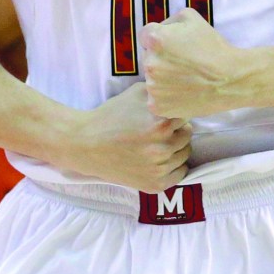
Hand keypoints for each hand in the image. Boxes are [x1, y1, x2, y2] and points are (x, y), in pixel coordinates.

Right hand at [71, 82, 191, 191]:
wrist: (86, 145)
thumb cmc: (111, 116)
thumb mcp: (136, 93)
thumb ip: (160, 92)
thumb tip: (180, 89)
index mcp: (160, 125)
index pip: (186, 116)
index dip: (175, 113)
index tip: (164, 115)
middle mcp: (163, 149)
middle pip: (187, 134)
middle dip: (176, 129)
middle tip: (160, 129)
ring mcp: (159, 169)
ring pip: (185, 153)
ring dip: (176, 147)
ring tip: (157, 143)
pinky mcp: (155, 184)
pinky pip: (180, 173)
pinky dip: (174, 166)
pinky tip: (161, 159)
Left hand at [142, 8, 245, 118]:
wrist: (230, 79)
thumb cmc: (213, 46)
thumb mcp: (191, 17)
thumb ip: (168, 21)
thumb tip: (159, 30)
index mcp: (155, 39)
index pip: (145, 37)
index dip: (160, 40)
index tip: (175, 47)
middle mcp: (149, 63)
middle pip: (148, 58)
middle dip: (161, 59)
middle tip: (183, 64)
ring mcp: (152, 87)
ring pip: (152, 79)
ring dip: (163, 78)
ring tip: (186, 79)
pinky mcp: (157, 106)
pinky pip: (156, 99)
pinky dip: (166, 97)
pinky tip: (183, 92)